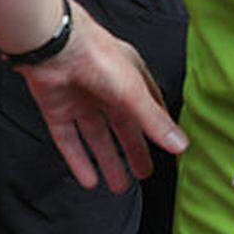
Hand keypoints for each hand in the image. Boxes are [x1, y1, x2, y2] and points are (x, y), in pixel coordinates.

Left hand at [21, 1, 186, 192]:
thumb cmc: (98, 58)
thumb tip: (180, 146)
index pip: (148, 106)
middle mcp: (104, 88)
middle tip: (144, 173)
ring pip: (96, 137)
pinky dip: (78, 161)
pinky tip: (88, 181)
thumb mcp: (133, 92)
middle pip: (122, 126)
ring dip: (107, 161)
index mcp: (128, 76)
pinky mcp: (56, 109)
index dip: (157, 128)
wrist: (54, 46)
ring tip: (119, 187)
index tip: (169, 149)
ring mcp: (79, 99)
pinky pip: (69, 140)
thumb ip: (153, 121)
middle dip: (133, 150)